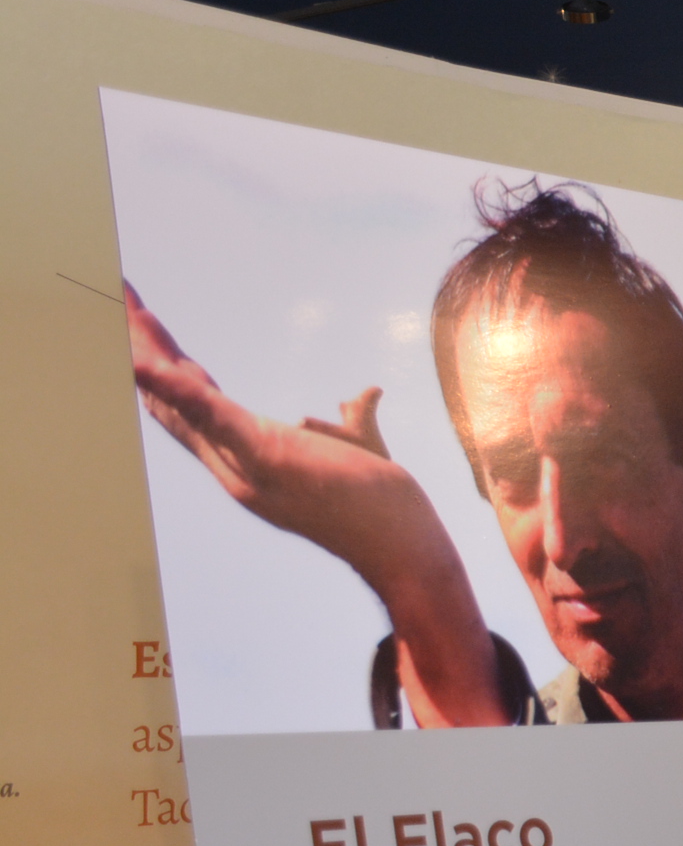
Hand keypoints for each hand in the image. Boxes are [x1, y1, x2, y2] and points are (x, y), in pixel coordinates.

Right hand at [125, 285, 502, 725]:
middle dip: (142, 347)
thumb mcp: (366, 449)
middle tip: (116, 294)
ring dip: (149, 353)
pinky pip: (212, 420)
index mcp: (247, 460)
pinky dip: (176, 390)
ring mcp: (245, 466)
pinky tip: (145, 362)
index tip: (145, 323)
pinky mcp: (267, 458)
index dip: (166, 365)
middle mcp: (233, 466)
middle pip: (174, 400)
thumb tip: (365, 388)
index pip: (196, 405)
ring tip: (127, 308)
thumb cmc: (384, 506)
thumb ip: (358, 418)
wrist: (403, 551)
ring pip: (182, 404)